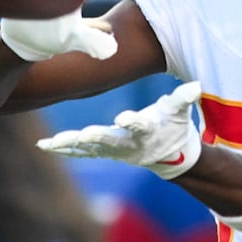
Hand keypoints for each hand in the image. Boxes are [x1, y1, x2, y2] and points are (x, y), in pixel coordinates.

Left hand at [37, 81, 202, 179]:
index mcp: (148, 131)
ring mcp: (114, 150)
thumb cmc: (174, 127)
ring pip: (89, 149)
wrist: (171, 157)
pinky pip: (81, 152)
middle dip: (95, 138)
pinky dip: (63, 149)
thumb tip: (196, 85)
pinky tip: (45, 145)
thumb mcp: (181, 111)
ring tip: (50, 143)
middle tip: (81, 136)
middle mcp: (129, 144)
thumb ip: (184, 98)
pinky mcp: (104, 151)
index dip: (132, 121)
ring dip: (70, 145)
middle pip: (109, 141)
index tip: (123, 118)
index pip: (140, 125)